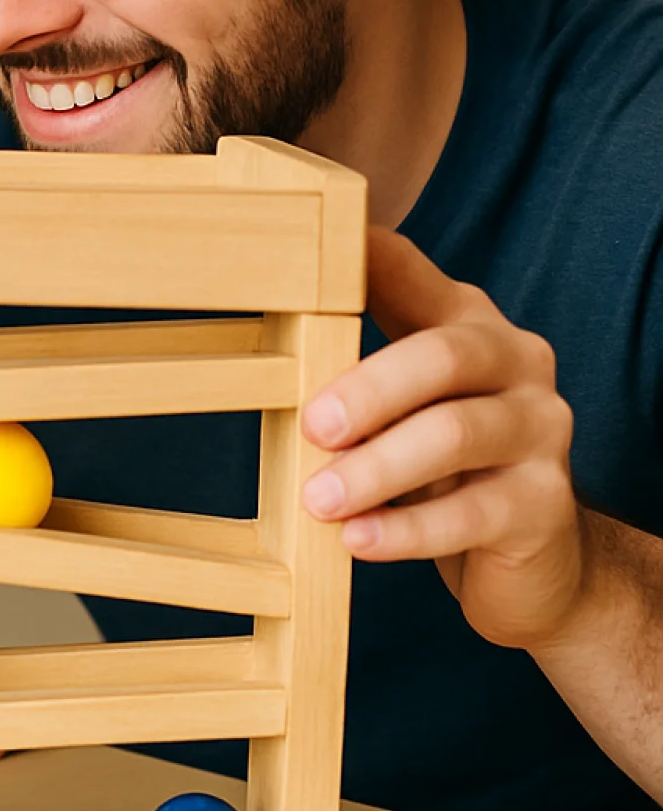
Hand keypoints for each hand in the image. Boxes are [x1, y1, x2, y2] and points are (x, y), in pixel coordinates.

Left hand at [300, 226, 581, 649]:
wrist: (532, 563)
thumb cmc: (441, 470)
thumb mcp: (399, 411)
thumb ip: (353, 375)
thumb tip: (265, 354)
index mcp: (468, 324)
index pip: (412, 275)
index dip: (365, 258)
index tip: (304, 247)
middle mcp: (517, 362)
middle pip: (443, 356)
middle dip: (368, 390)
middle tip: (312, 427)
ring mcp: (540, 430)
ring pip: (454, 435)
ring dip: (376, 468)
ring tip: (319, 500)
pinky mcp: (545, 503)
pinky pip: (469, 514)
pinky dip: (404, 529)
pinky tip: (357, 539)